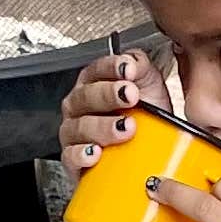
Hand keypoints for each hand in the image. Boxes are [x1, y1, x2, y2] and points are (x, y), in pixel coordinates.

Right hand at [59, 48, 158, 181]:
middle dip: (108, 95)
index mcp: (95, 84)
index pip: (97, 70)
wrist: (149, 154)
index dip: (111, 68)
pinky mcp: (74, 160)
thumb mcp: (150, 87)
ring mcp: (75, 133)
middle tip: (130, 96)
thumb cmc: (146, 119)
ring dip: (103, 127)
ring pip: (79, 127)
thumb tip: (133, 61)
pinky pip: (70, 156)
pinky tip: (96, 153)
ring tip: (126, 127)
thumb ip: (141, 67)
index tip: (128, 70)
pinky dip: (82, 155)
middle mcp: (81, 106)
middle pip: (85, 96)